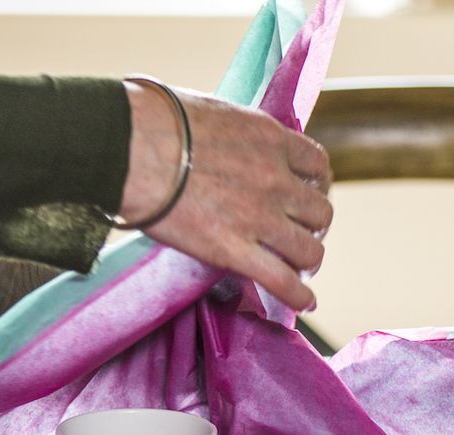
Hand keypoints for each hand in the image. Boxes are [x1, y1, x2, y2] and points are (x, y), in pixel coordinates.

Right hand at [119, 81, 332, 312]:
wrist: (132, 146)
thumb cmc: (158, 122)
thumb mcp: (213, 112)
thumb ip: (233, 135)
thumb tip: (219, 145)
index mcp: (271, 140)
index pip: (317, 166)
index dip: (316, 186)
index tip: (306, 195)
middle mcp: (274, 179)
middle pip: (320, 212)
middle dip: (313, 227)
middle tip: (300, 236)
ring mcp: (258, 218)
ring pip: (308, 250)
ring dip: (307, 262)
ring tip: (299, 270)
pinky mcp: (234, 251)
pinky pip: (281, 281)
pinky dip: (298, 296)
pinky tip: (305, 303)